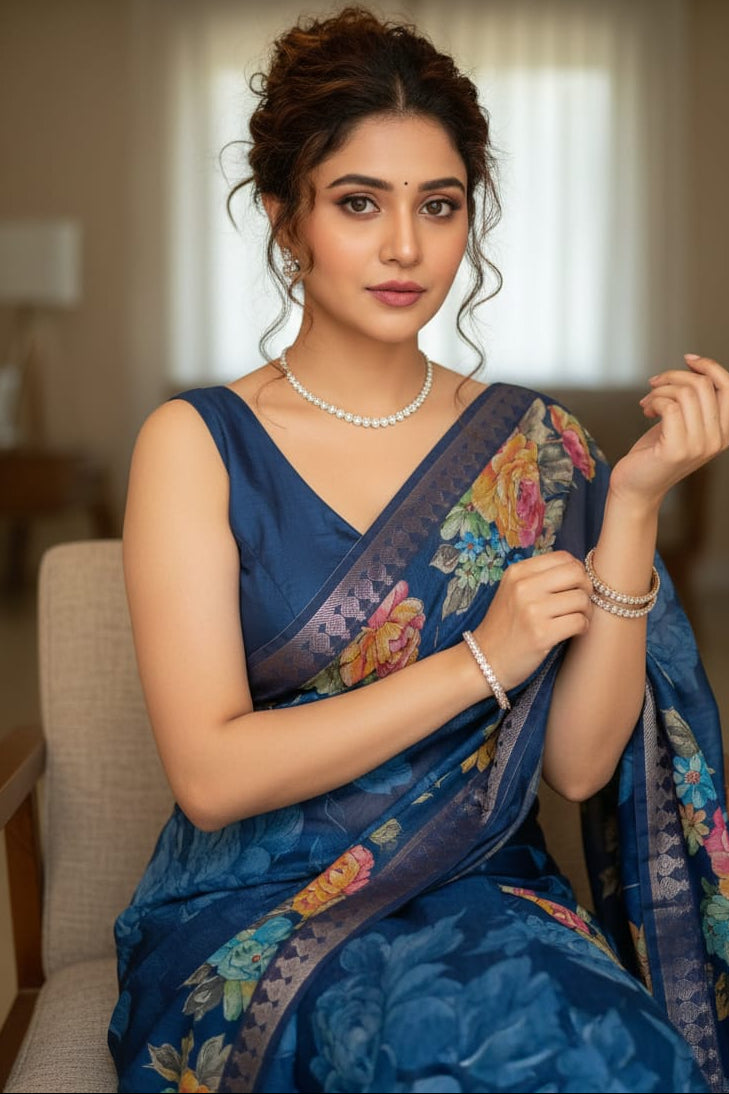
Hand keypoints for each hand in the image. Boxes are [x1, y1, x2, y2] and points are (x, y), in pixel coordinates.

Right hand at [472, 551, 591, 690]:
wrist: (485, 659)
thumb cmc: (505, 626)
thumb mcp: (512, 592)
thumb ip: (539, 578)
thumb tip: (579, 572)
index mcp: (517, 572)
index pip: (563, 557)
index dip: (577, 571)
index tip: (573, 586)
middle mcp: (523, 587)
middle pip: (577, 574)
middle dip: (586, 588)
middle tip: (580, 602)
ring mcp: (532, 611)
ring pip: (581, 599)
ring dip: (585, 611)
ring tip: (575, 619)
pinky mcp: (541, 634)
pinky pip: (579, 622)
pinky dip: (583, 628)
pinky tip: (574, 632)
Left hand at [610, 355, 728, 507]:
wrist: (636, 487)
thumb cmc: (654, 455)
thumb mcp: (683, 424)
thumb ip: (695, 403)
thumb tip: (694, 369)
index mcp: (723, 432)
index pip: (728, 387)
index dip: (709, 366)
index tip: (688, 359)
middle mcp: (716, 440)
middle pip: (703, 385)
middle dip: (673, 377)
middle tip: (655, 385)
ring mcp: (699, 446)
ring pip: (685, 393)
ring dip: (660, 390)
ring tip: (648, 401)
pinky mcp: (678, 449)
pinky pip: (670, 406)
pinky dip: (654, 401)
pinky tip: (646, 410)